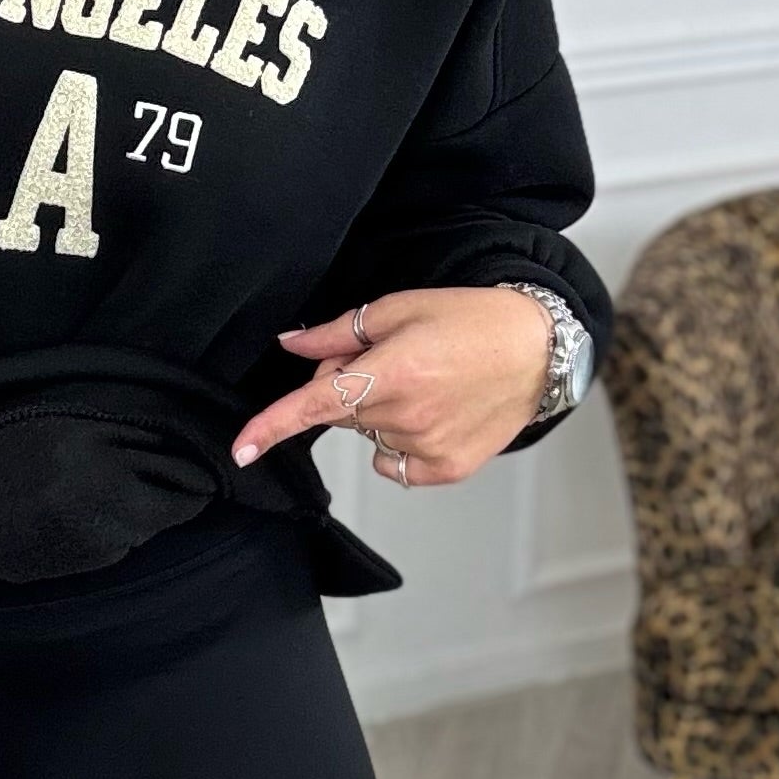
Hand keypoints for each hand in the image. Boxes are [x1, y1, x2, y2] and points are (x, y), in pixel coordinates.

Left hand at [229, 285, 553, 486]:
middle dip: (345, 384)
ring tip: (422, 381)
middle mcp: (408, 415)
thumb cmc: (471, 320)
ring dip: (376, 411)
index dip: (273, 426)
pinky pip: (393, 463)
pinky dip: (396, 441)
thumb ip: (337, 333)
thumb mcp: (399, 309)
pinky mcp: (447, 469)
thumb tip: (291, 344)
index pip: (318, 405)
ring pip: (367, 434)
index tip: (241, 448)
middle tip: (386, 357)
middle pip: (340, 411)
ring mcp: (429, 447)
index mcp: (394, 371)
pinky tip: (427, 414)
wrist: (538, 349)